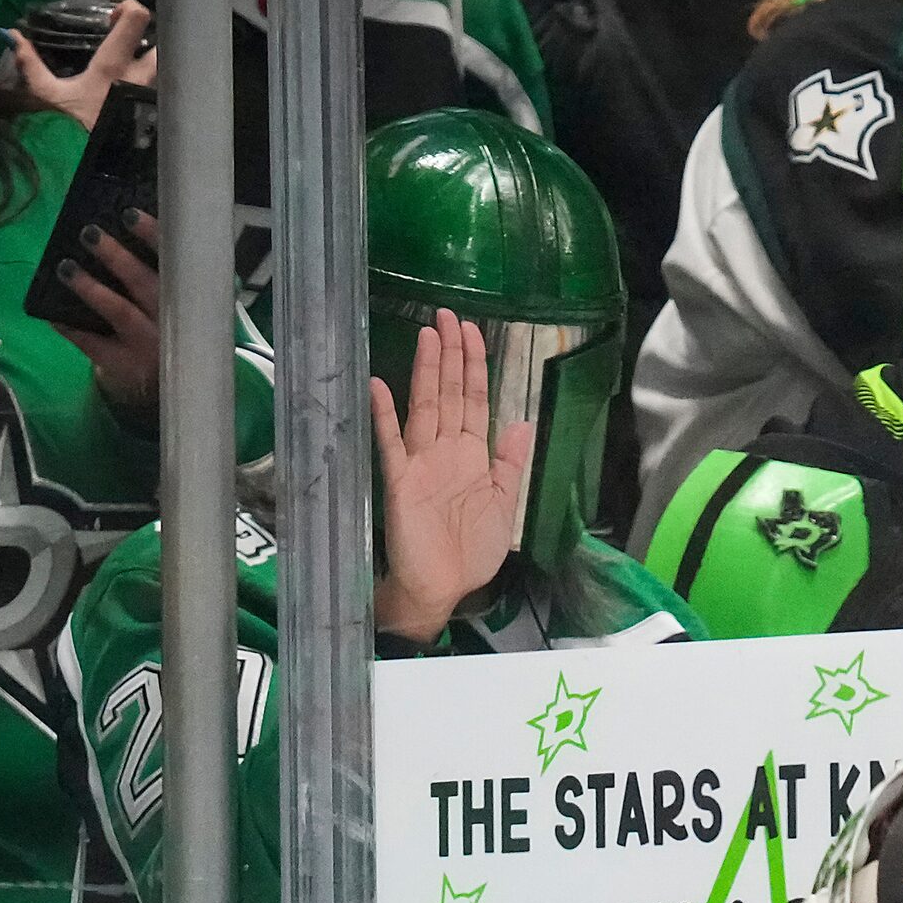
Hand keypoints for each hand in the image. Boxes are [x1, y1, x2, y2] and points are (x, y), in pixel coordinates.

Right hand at [14, 1, 156, 129]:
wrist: (82, 171)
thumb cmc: (64, 132)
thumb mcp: (43, 95)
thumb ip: (28, 62)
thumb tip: (11, 34)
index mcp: (113, 68)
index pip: (137, 21)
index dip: (130, 9)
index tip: (113, 17)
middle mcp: (139, 80)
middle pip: (163, 46)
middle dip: (150, 40)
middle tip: (127, 43)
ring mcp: (150, 100)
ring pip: (164, 71)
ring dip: (149, 65)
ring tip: (125, 68)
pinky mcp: (152, 117)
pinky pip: (158, 93)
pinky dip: (148, 87)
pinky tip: (126, 93)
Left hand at [55, 209, 160, 415]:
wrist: (169, 383)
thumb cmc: (168, 327)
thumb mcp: (178, 301)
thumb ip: (161, 273)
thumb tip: (119, 227)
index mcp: (188, 297)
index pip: (175, 261)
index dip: (154, 237)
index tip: (129, 214)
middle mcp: (172, 321)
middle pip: (146, 284)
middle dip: (117, 258)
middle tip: (89, 233)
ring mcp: (148, 345)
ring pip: (120, 312)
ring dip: (92, 288)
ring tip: (66, 267)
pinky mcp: (124, 365)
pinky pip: (92, 342)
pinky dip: (70, 326)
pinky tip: (51, 312)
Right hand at [371, 308, 530, 644]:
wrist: (443, 588)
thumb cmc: (472, 551)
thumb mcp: (504, 504)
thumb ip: (510, 463)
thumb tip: (522, 422)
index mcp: (472, 454)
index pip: (472, 399)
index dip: (473, 366)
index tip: (472, 331)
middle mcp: (445, 451)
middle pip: (448, 393)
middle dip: (451, 355)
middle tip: (448, 315)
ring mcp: (421, 462)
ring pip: (425, 407)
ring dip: (426, 371)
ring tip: (428, 335)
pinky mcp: (400, 481)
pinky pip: (390, 443)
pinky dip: (384, 415)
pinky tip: (379, 386)